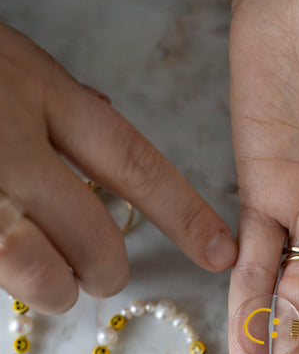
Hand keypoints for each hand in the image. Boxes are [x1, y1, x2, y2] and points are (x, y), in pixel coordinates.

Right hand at [0, 22, 236, 313]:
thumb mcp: (10, 63)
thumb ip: (58, 106)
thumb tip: (108, 134)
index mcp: (38, 93)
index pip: (133, 165)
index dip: (184, 215)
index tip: (222, 253)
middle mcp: (7, 141)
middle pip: (92, 236)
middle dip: (108, 271)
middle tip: (104, 275)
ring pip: (39, 270)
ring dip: (58, 289)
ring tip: (58, 284)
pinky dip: (11, 277)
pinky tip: (9, 258)